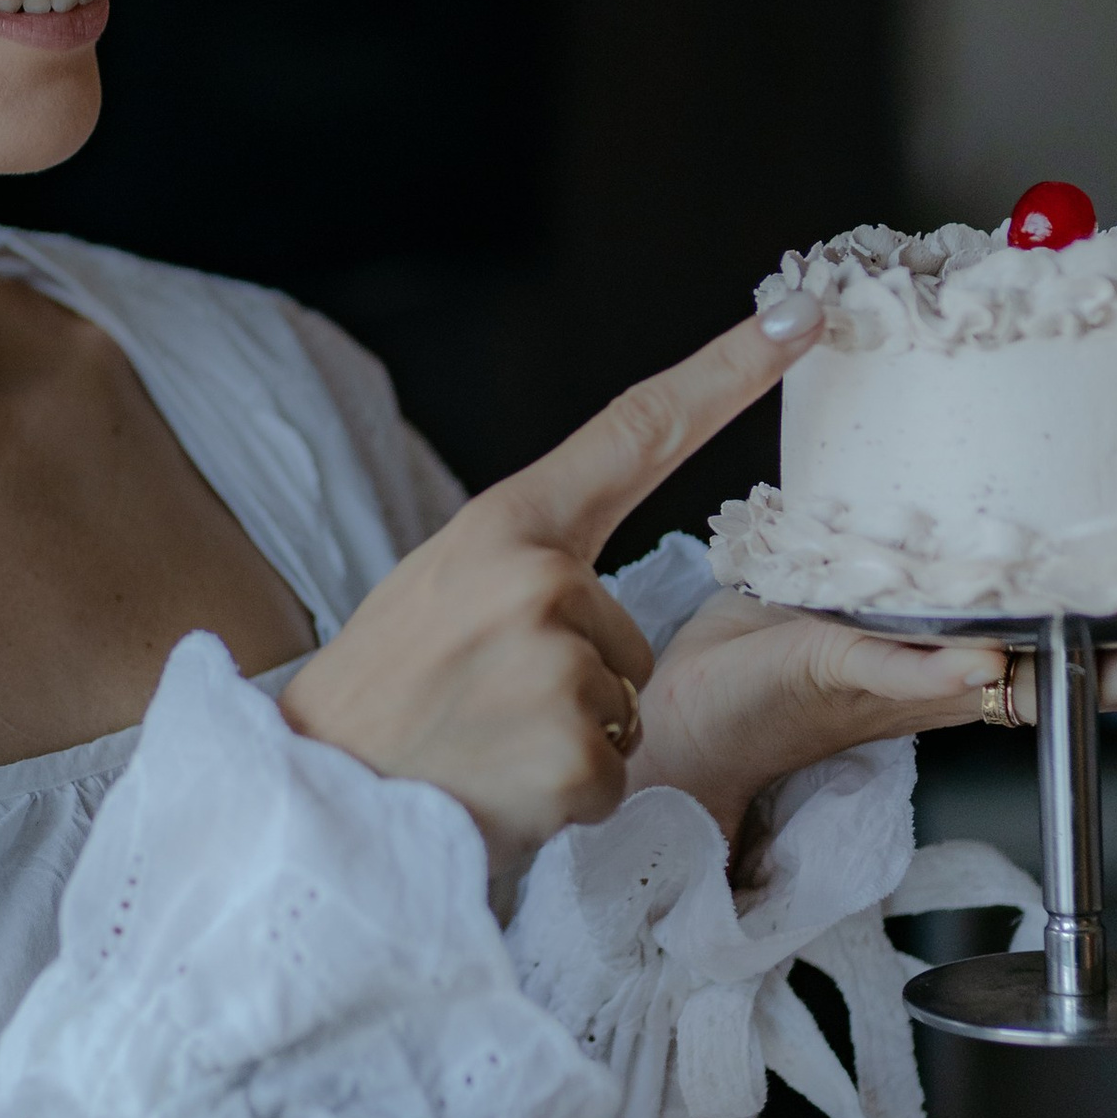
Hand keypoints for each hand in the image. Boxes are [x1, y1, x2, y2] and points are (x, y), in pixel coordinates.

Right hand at [280, 305, 820, 872]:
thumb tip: (592, 582)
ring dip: (570, 740)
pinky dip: (567, 797)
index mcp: (504, 525)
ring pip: (624, 704)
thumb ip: (523, 561)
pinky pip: (615, 774)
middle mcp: (538, 579)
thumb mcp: (438, 586)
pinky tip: (500, 790)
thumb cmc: (381, 696)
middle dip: (579, 681)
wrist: (317, 802)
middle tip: (478, 706)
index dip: (728, 370)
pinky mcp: (574, 754)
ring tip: (483, 747)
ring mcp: (557, 666)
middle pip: (627, 631)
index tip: (799, 316)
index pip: (637, 430)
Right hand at [630, 589, 1116, 847]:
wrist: (687, 716)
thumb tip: (983, 664)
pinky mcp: (927, 618)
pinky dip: (1096, 570)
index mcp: (965, 681)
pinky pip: (1034, 595)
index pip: (1108, 676)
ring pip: (1097, 629)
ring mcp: (963, 646)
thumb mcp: (813, 667)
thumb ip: (897, 666)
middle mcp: (982, 667)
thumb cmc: (739, 704)